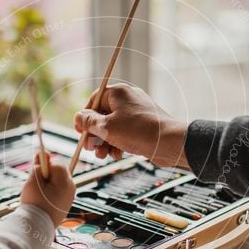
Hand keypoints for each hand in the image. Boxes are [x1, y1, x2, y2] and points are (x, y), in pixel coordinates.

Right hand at [20, 153, 75, 227]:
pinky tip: (42, 200)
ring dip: (48, 184)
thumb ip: (38, 165)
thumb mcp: (33, 181)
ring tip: (38, 194)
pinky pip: (58, 192)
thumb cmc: (34, 203)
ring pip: (58, 182)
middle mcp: (71, 188)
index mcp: (65, 181)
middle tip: (36, 184)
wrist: (37, 227)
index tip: (37, 173)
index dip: (45, 165)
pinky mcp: (65, 204)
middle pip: (59, 172)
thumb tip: (42, 153)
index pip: (57, 163)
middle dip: (47, 174)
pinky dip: (50, 192)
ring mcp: (69, 197)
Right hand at [74, 83, 188, 167]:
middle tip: (91, 148)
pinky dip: (118, 143)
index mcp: (118, 93)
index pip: (94, 100)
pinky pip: (125, 133)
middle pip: (102, 115)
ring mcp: (137, 112)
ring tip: (103, 156)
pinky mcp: (143, 125)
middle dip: (95, 134)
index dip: (85, 117)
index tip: (80, 131)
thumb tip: (78, 117)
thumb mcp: (106, 127)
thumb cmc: (139, 131)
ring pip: (113, 126)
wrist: (169, 142)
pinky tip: (117, 155)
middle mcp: (127, 99)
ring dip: (105, 142)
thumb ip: (89, 122)